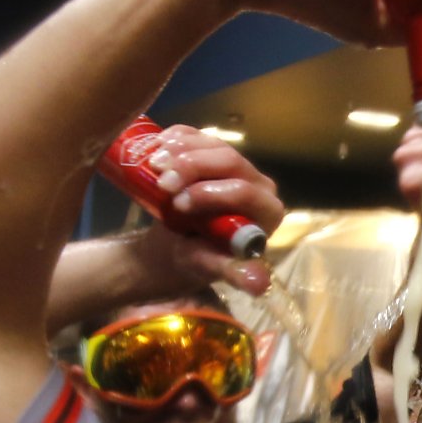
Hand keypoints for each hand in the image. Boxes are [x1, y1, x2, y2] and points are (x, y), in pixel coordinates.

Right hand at [139, 124, 284, 294]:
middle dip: (192, 166)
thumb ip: (233, 272)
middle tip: (161, 181)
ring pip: (214, 145)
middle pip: (229, 161)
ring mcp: (239, 165)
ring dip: (181, 149)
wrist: (178, 246)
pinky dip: (178, 137)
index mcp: (268, 212)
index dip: (210, 193)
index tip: (178, 204)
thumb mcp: (210, 266)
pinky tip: (158, 145)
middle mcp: (260, 185)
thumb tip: (260, 286)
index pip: (244, 192)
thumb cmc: (198, 258)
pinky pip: (201, 136)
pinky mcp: (217, 154)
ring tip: (153, 163)